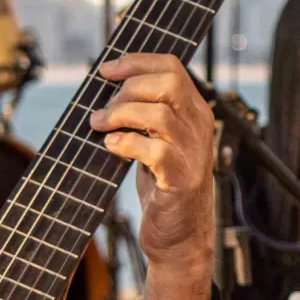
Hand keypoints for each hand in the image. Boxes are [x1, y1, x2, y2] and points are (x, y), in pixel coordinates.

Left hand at [93, 54, 217, 299]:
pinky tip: (111, 149)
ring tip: (99, 127)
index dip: (136, 62)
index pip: (172, 67)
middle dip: (127, 89)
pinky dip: (126, 144)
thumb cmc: (163, 187)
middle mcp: (200, 128)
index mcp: (195, 112)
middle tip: (102, 110)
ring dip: (120, 116)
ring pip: (158, 114)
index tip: (105, 70)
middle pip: (168, 83)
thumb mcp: (156, 141)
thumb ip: (143, 112)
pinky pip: (154, 150)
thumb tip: (104, 86)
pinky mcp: (182, 180)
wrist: (179, 237)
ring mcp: (195, 154)